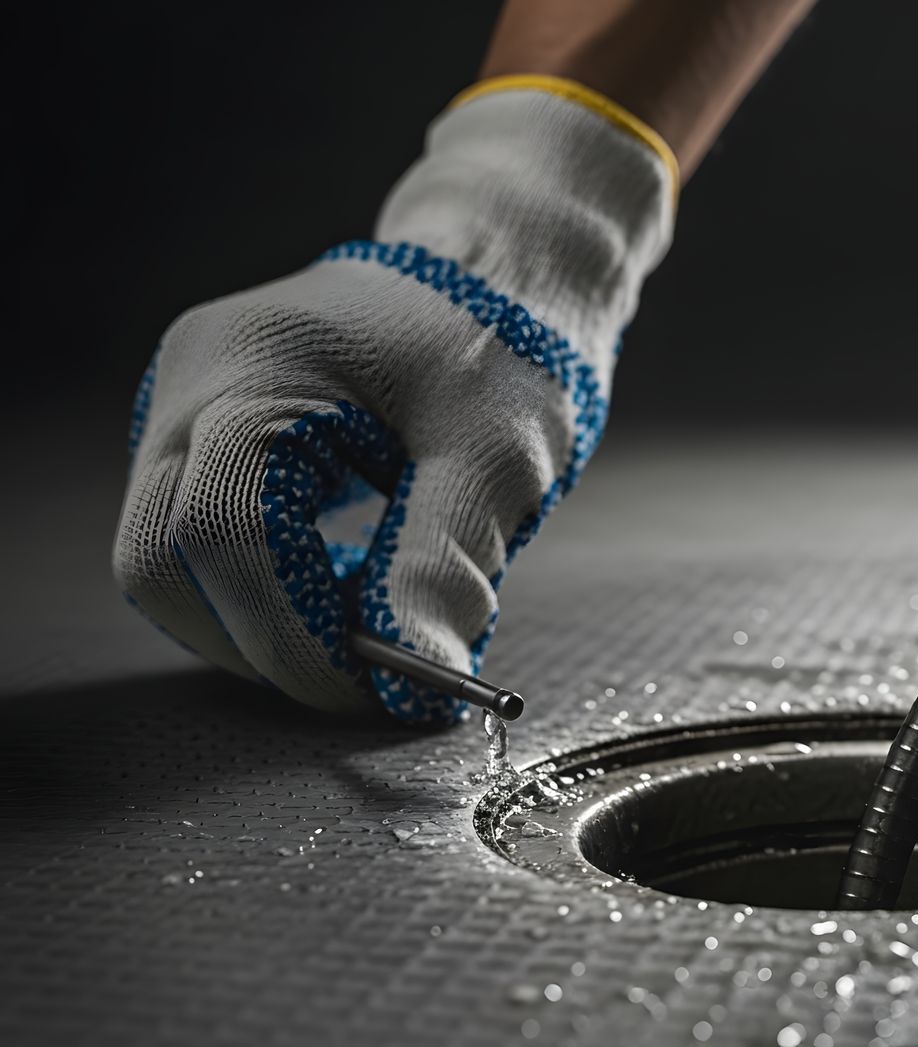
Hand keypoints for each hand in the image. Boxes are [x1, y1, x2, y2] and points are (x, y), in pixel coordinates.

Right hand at [115, 84, 673, 722]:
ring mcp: (184, 405)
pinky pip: (195, 533)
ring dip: (257, 616)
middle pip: (159, 558)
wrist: (498, 273)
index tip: (375, 692)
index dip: (291, 636)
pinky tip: (343, 581)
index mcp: (255, 367)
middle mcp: (191, 382)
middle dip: (254, 639)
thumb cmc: (503, 346)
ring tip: (368, 616)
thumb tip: (421, 674)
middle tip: (362, 675)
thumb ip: (446, 564)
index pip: (224, 536)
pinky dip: (261, 583)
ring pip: (166, 558)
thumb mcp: (495, 458)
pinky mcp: (201, 432)